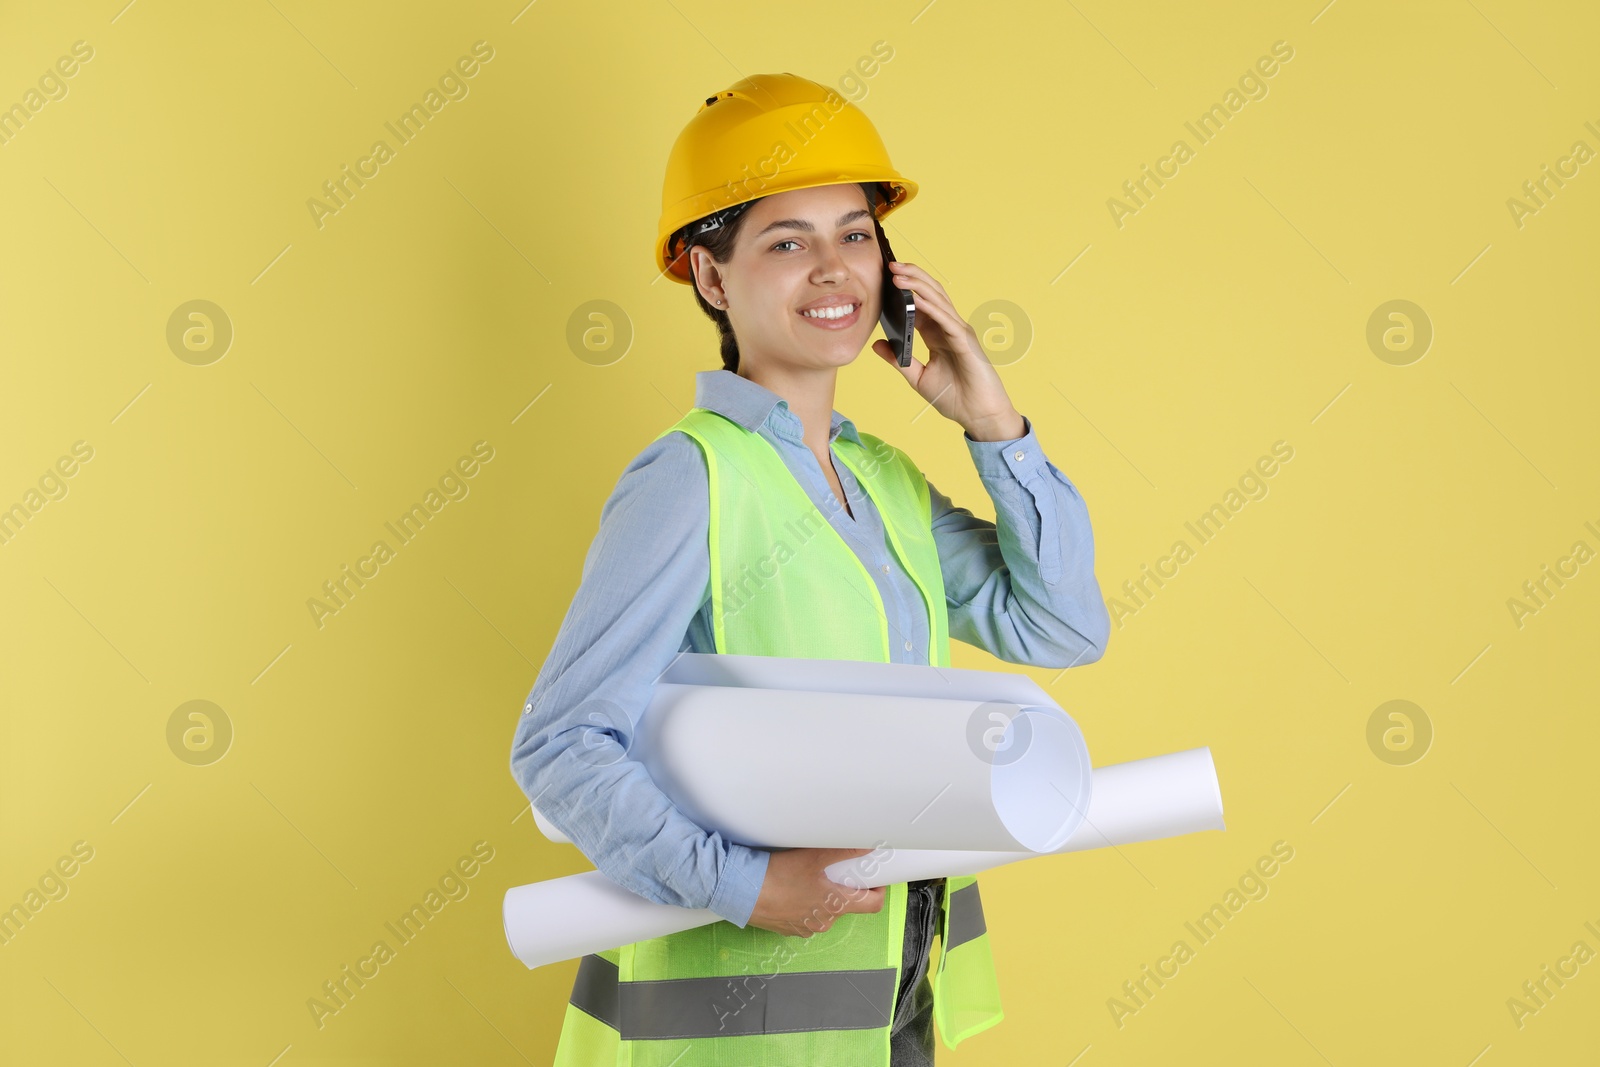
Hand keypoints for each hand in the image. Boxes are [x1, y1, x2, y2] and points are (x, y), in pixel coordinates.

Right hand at [746, 847, 885, 937]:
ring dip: (822, 894)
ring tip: (807, 875)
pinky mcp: (788, 927)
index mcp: (836, 905)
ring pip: (824, 908)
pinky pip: (805, 914)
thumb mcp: (814, 857)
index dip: (878, 889)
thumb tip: (867, 844)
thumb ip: (844, 849)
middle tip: (835, 868)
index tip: (874, 877)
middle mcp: (824, 921)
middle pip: (846, 904)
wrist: (742, 892)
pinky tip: (791, 887)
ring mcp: (806, 926)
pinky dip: (803, 901)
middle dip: (844, 886)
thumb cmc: (776, 877)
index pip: (872, 904)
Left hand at [870, 261, 1023, 441]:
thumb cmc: (955, 398)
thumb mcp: (918, 378)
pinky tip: (915, 298)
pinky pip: (945, 319)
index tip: (885, 277)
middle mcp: (949, 329)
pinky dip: (930, 307)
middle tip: (890, 264)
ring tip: (897, 273)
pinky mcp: (965, 343)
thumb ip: (899, 360)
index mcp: (938, 335)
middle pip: (930, 294)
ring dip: (917, 285)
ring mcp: (959, 333)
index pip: (920, 304)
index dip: (905, 289)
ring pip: (938, 301)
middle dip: (911, 277)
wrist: (980, 417)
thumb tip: (877, 344)